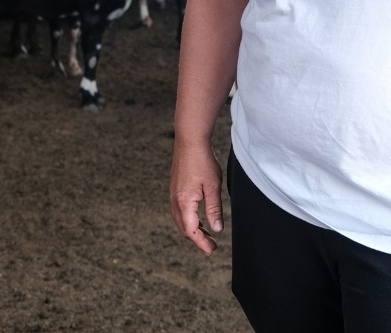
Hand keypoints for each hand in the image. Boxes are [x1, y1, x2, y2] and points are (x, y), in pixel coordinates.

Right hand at [170, 141, 223, 255]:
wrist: (190, 140)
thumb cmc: (203, 161)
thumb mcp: (213, 187)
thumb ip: (214, 209)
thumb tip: (216, 229)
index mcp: (184, 202)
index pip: (191, 231)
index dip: (201, 243)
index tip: (212, 250)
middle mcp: (175, 201)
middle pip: (184, 229)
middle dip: (197, 239)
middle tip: (211, 246)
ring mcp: (173, 194)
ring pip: (180, 220)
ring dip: (193, 230)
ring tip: (207, 235)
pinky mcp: (175, 189)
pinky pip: (179, 211)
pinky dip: (189, 220)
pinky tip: (199, 219)